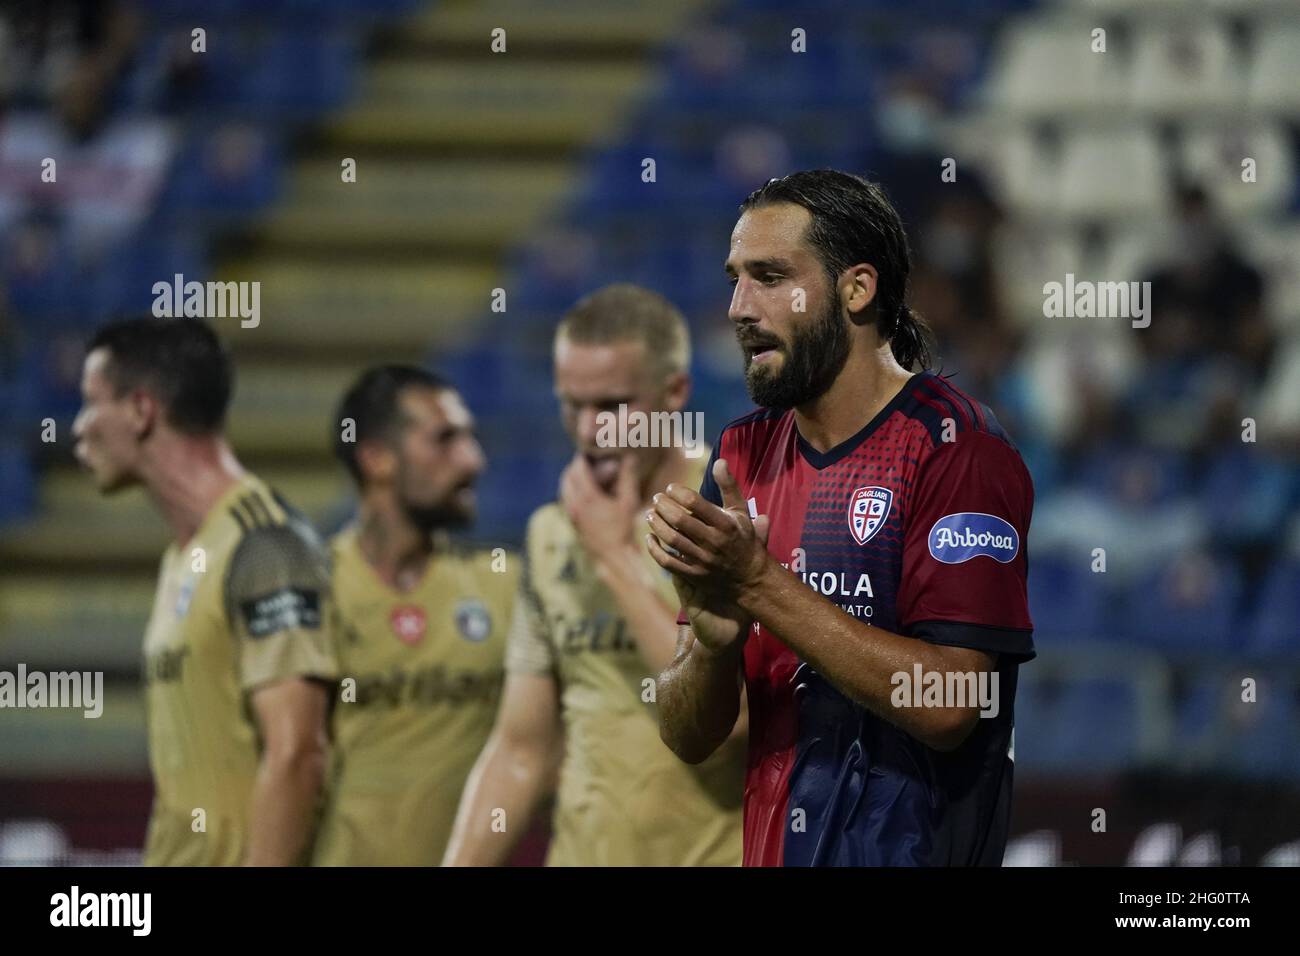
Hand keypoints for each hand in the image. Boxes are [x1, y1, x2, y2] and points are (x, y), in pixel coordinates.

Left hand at [559, 452, 640, 565]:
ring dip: (572, 478)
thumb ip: (628, 477)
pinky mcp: (571, 521)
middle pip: (568, 476)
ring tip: (586, 474)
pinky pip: (566, 498)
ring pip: (564, 488)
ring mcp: (570, 514)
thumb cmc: (623, 529)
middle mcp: (574, 505)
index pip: (578, 469)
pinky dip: (571, 489)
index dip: (583, 458)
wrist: (613, 555)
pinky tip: (585, 490)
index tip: (590, 451)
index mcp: (587, 498)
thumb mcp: (629, 502)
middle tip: (588, 461)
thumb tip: (630, 457)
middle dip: (576, 467)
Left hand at [645, 458, 770, 651]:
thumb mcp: (740, 511)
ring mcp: (703, 560)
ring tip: (650, 514)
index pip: (696, 504)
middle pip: (680, 521)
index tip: (671, 488)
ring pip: (671, 540)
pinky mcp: (694, 575)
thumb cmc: (743, 538)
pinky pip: (668, 562)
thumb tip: (719, 461)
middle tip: (656, 498)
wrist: (749, 577)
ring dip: (656, 524)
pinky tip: (650, 537)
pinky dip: (655, 549)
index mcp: (726, 524)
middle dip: (663, 506)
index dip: (679, 493)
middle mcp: (714, 542)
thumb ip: (729, 486)